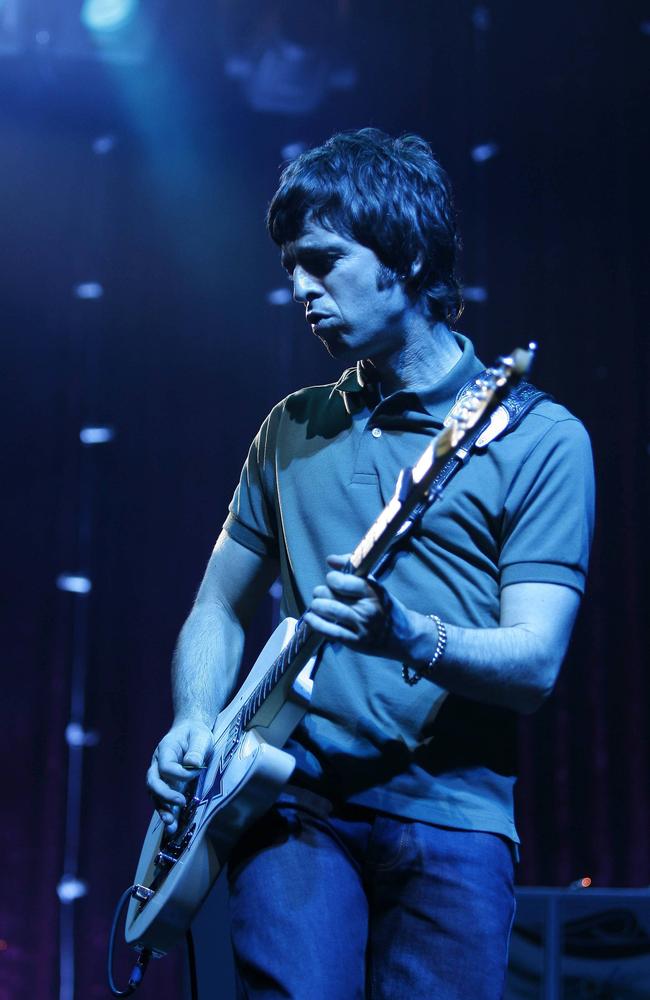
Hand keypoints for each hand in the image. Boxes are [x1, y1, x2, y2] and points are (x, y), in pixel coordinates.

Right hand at [146, 718, 213, 834]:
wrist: (191, 733)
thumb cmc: (196, 733)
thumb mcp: (200, 736)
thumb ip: (196, 749)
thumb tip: (192, 764)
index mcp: (165, 750)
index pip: (167, 767)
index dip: (182, 773)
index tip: (199, 770)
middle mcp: (157, 764)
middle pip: (153, 782)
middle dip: (165, 795)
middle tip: (180, 803)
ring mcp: (160, 776)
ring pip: (155, 795)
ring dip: (162, 809)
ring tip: (171, 824)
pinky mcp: (166, 786)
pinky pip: (162, 800)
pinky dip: (166, 812)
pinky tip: (172, 826)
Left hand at [304, 553, 415, 659]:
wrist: (403, 636)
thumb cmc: (384, 606)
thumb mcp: (375, 586)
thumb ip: (353, 569)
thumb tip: (330, 559)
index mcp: (373, 592)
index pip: (347, 582)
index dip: (333, 579)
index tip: (332, 579)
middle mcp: (368, 609)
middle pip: (335, 596)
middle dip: (322, 592)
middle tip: (321, 593)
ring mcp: (362, 627)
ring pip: (332, 612)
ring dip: (318, 606)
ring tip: (317, 604)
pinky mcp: (356, 642)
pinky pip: (331, 632)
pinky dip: (317, 624)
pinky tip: (310, 619)